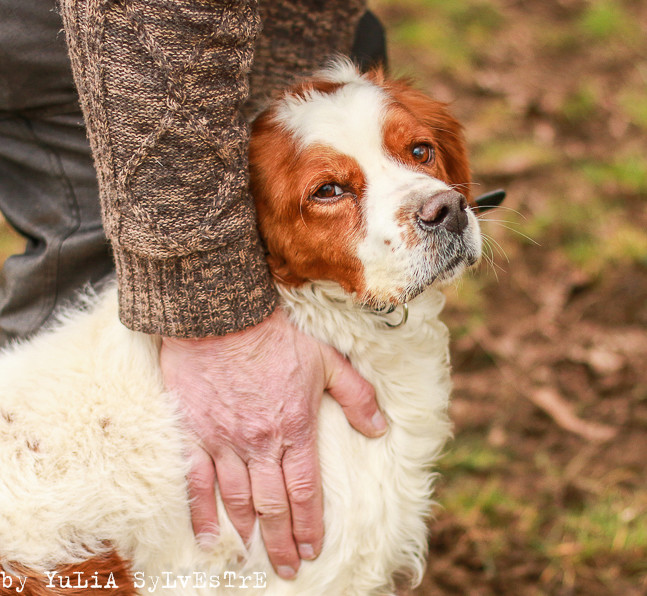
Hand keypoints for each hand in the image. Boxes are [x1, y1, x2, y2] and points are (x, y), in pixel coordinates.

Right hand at [159, 308, 385, 578]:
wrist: (221, 313)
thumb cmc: (275, 334)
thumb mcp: (327, 359)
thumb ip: (356, 396)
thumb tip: (379, 430)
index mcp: (294, 427)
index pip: (305, 491)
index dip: (310, 525)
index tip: (314, 550)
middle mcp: (260, 443)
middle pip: (273, 505)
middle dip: (283, 542)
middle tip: (289, 569)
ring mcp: (224, 441)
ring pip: (238, 500)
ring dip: (250, 534)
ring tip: (257, 558)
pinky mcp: (193, 434)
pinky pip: (196, 483)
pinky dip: (201, 514)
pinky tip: (209, 539)